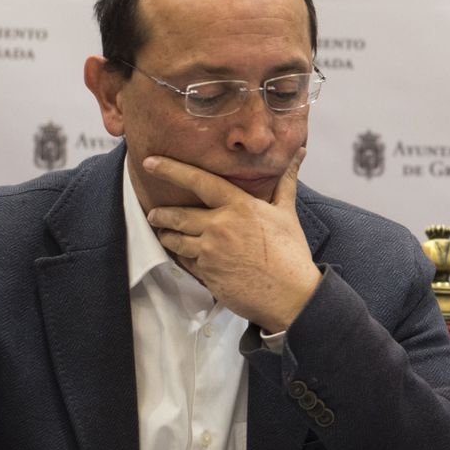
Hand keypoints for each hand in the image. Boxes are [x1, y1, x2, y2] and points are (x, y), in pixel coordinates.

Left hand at [141, 149, 321, 331]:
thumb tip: (298, 154)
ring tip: (164, 232)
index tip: (151, 162)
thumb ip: (284, 182)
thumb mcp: (287, 213)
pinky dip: (181, 256)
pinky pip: (185, 261)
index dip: (171, 169)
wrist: (291, 294)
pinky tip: (183, 253)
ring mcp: (210, 251)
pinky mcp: (207, 273)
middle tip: (153, 213)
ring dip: (166, 235)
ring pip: (175, 239)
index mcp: (238, 206)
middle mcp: (219, 226)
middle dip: (160, 213)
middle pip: (177, 214)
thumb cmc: (290, 252)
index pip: (198, 181)